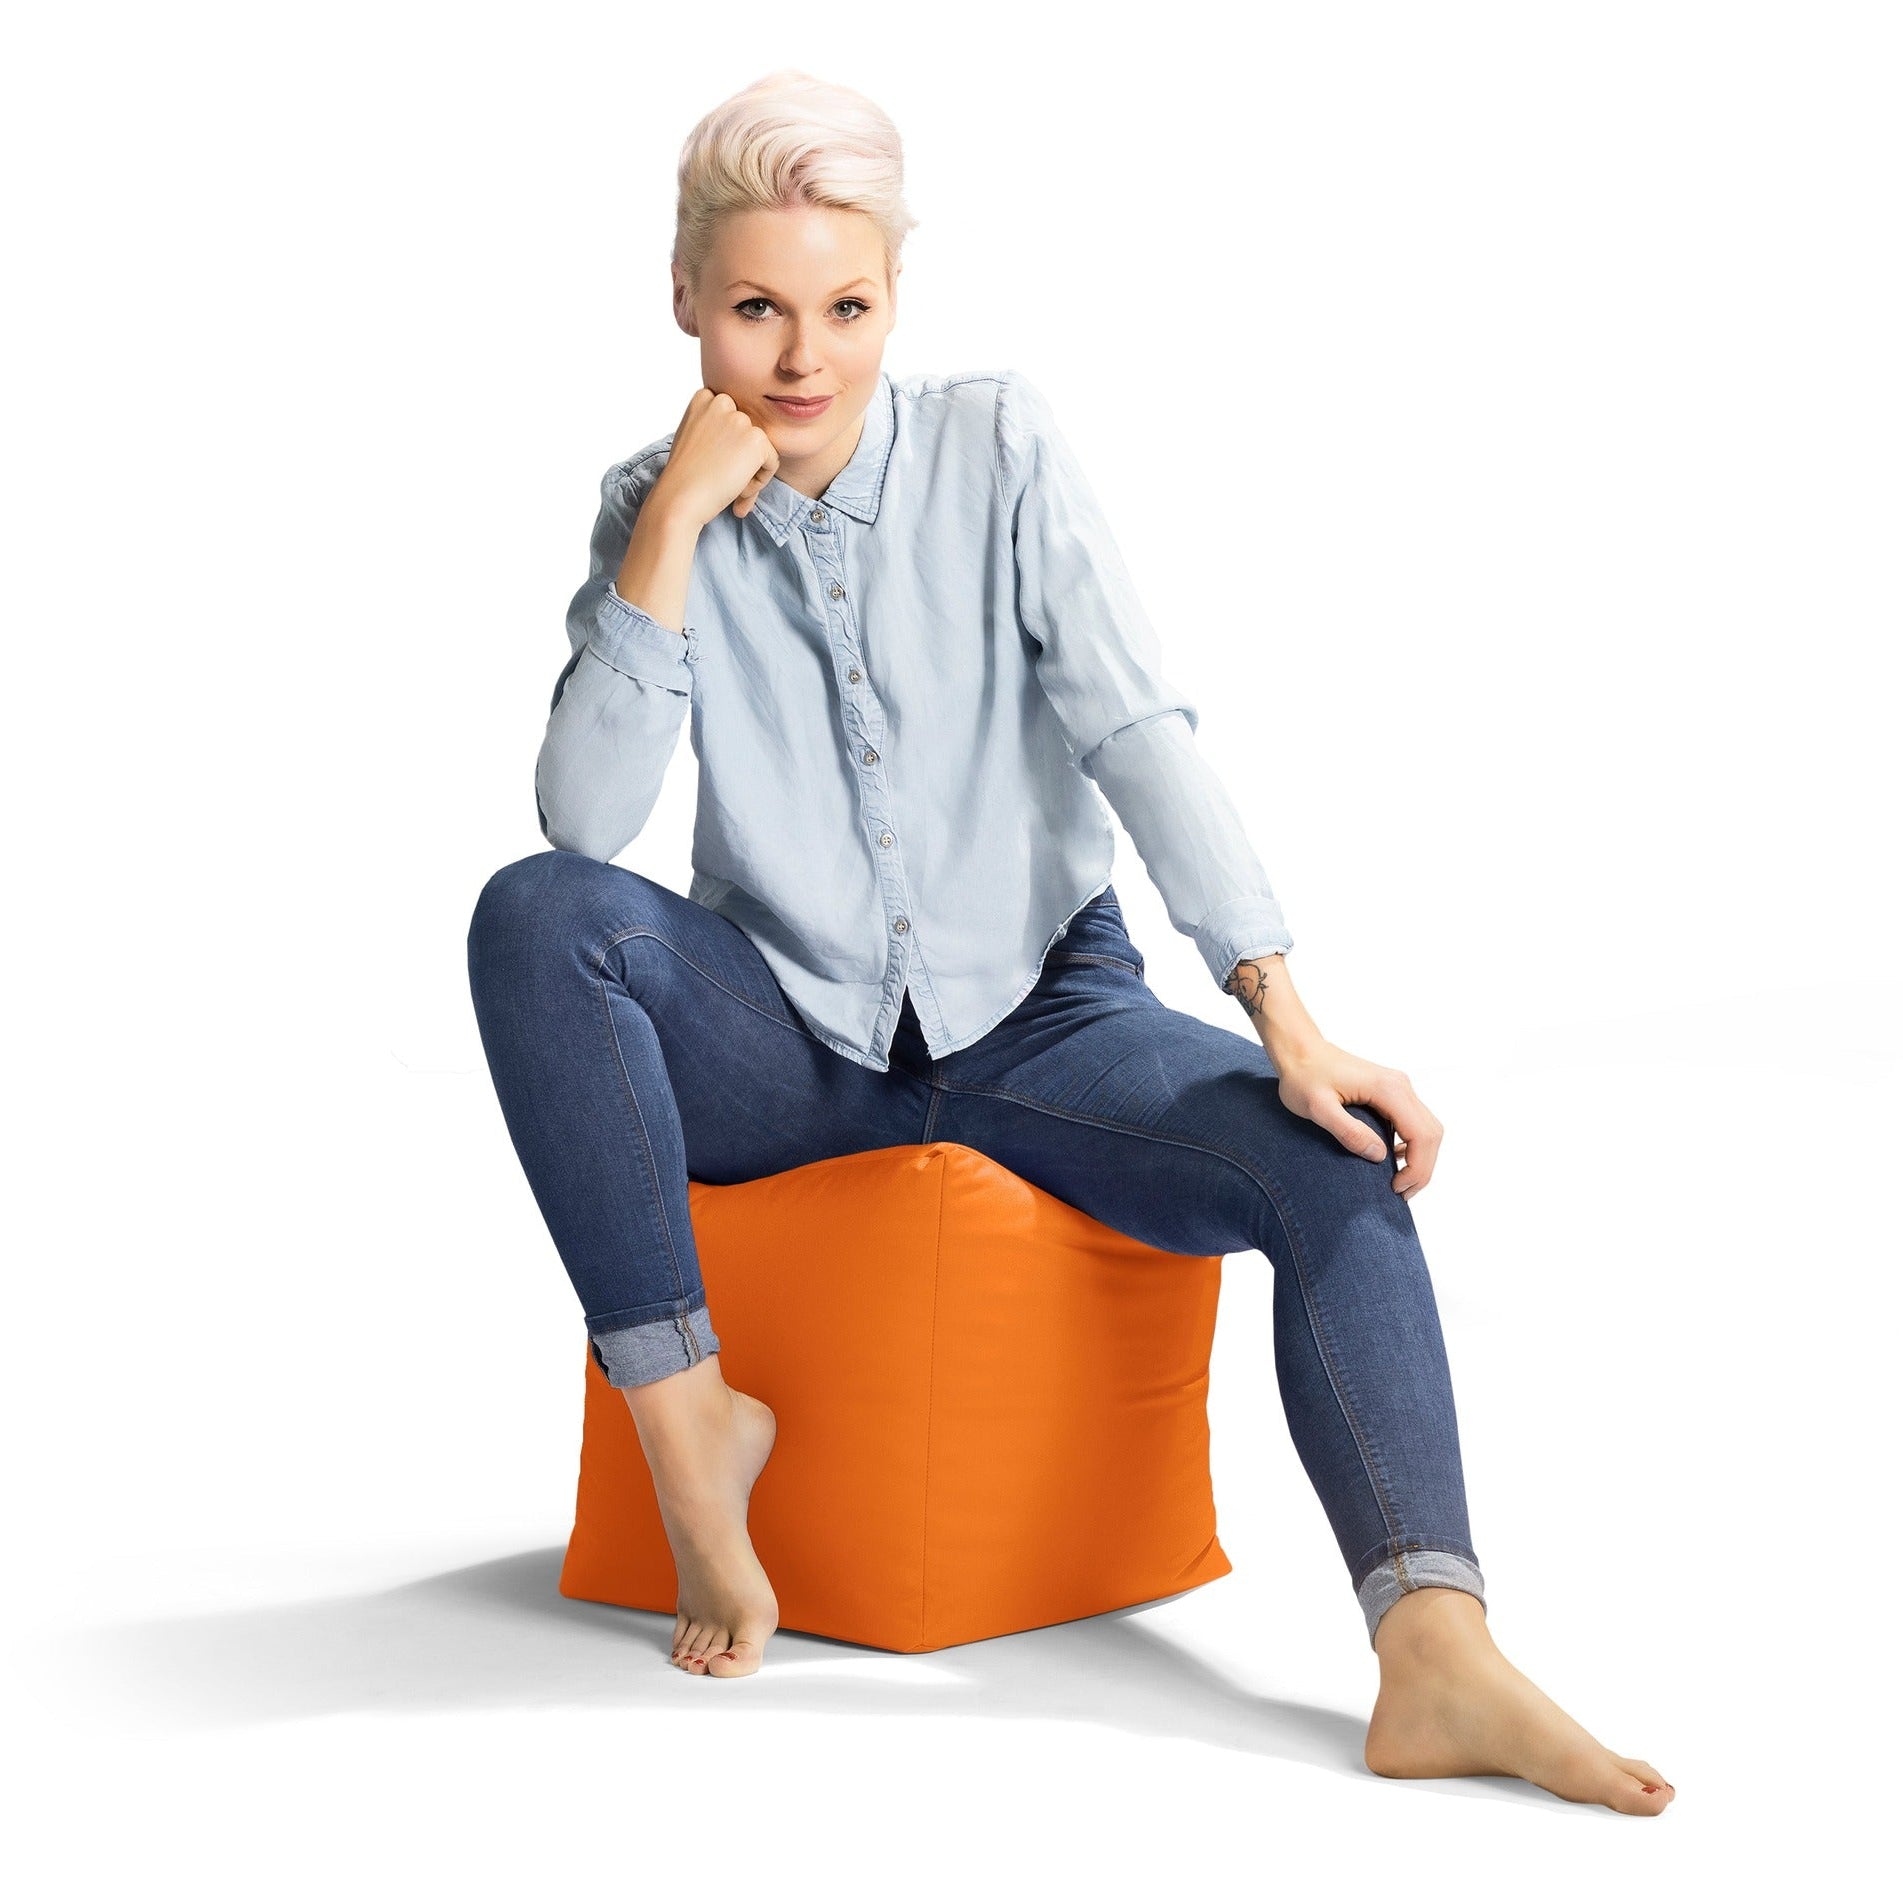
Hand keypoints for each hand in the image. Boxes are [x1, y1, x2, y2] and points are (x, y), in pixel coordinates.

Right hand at [650, 387, 780, 526]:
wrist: (680, 497)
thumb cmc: (684, 476)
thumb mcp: (693, 438)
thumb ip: (715, 428)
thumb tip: (740, 441)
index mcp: (704, 398)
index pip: (732, 420)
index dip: (728, 446)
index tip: (713, 464)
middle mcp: (723, 402)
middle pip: (748, 433)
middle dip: (740, 459)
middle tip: (721, 478)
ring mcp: (740, 419)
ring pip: (760, 449)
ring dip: (749, 471)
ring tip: (727, 485)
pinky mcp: (756, 439)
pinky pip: (772, 462)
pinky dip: (760, 481)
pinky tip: (738, 489)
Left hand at [1270, 1037, 1443, 1200]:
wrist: (1299, 1049)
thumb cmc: (1303, 1076)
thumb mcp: (1318, 1108)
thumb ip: (1348, 1131)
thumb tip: (1379, 1156)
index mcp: (1389, 1089)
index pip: (1422, 1135)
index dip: (1417, 1168)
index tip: (1395, 1188)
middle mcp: (1401, 1085)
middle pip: (1431, 1134)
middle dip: (1422, 1168)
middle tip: (1400, 1192)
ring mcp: (1399, 1087)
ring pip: (1427, 1128)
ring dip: (1420, 1158)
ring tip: (1399, 1181)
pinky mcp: (1391, 1091)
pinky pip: (1414, 1122)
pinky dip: (1412, 1145)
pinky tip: (1393, 1158)